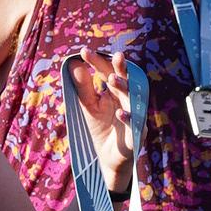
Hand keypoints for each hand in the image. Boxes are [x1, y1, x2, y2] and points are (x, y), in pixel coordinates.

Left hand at [65, 47, 135, 195]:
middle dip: (121, 68)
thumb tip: (74, 64)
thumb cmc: (100, 129)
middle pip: (126, 80)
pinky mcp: (137, 135)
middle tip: (116, 56)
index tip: (84, 51)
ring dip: (124, 88)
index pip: (108, 72)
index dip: (98, 62)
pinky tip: (120, 113)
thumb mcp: (88, 107)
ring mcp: (135, 116)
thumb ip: (83, 87)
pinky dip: (129, 118)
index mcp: (115, 91)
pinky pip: (136, 125)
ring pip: (133, 99)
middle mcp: (128, 100)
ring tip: (112, 80)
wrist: (108, 159)